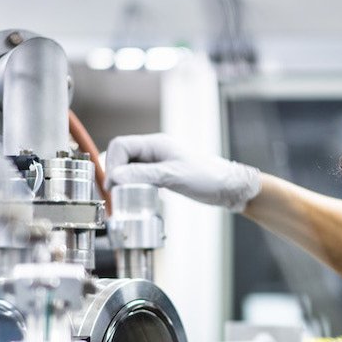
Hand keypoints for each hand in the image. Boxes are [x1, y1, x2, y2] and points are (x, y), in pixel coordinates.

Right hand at [105, 134, 260, 212]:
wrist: (229, 187)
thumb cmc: (206, 178)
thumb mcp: (172, 177)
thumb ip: (143, 176)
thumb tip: (115, 177)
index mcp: (155, 144)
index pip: (120, 146)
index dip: (112, 164)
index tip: (113, 185)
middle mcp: (154, 150)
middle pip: (122, 156)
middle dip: (116, 173)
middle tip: (117, 193)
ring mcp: (158, 162)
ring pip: (130, 168)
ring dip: (124, 181)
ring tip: (125, 197)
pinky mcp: (163, 174)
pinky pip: (140, 177)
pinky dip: (135, 186)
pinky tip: (138, 197)